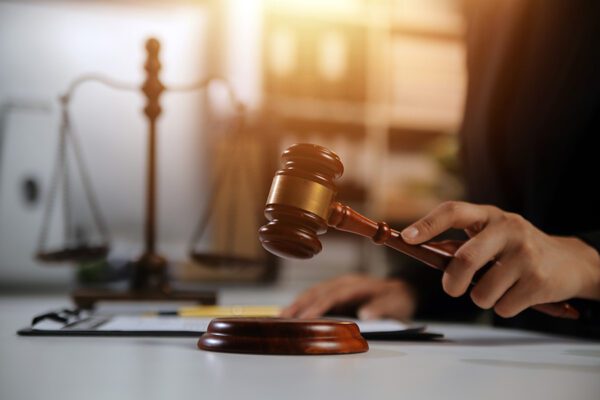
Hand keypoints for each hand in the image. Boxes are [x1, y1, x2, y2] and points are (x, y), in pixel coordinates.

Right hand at [280, 274, 416, 320]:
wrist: (403, 290)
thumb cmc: (397, 298)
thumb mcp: (395, 304)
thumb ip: (381, 308)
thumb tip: (365, 315)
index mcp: (357, 285)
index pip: (333, 295)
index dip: (319, 306)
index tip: (306, 317)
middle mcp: (344, 283)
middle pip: (318, 291)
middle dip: (300, 304)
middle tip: (284, 318)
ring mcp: (339, 286)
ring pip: (314, 292)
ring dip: (298, 303)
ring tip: (282, 316)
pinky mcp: (337, 293)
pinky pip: (316, 296)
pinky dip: (303, 303)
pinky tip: (293, 312)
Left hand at [401, 201, 599, 317]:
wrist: (569, 262)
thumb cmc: (516, 250)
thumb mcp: (491, 236)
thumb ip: (460, 244)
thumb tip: (419, 250)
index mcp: (490, 216)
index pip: (453, 211)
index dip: (427, 224)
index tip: (407, 238)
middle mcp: (508, 229)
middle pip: (464, 260)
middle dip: (452, 282)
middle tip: (452, 289)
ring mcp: (526, 255)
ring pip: (481, 293)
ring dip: (481, 298)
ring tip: (496, 288)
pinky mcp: (539, 282)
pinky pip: (502, 308)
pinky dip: (503, 308)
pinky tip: (516, 294)